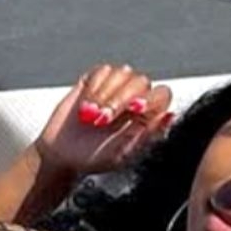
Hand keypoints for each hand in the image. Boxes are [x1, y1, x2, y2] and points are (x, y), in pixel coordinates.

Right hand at [35, 64, 175, 178]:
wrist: (60, 155)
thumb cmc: (93, 158)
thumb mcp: (121, 154)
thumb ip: (147, 136)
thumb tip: (170, 116)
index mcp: (147, 116)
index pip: (161, 95)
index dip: (150, 98)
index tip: (134, 108)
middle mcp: (134, 98)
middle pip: (141, 82)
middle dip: (120, 99)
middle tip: (101, 120)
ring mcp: (115, 87)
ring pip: (122, 73)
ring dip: (105, 94)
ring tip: (90, 116)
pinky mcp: (94, 81)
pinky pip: (102, 72)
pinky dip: (93, 87)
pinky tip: (85, 106)